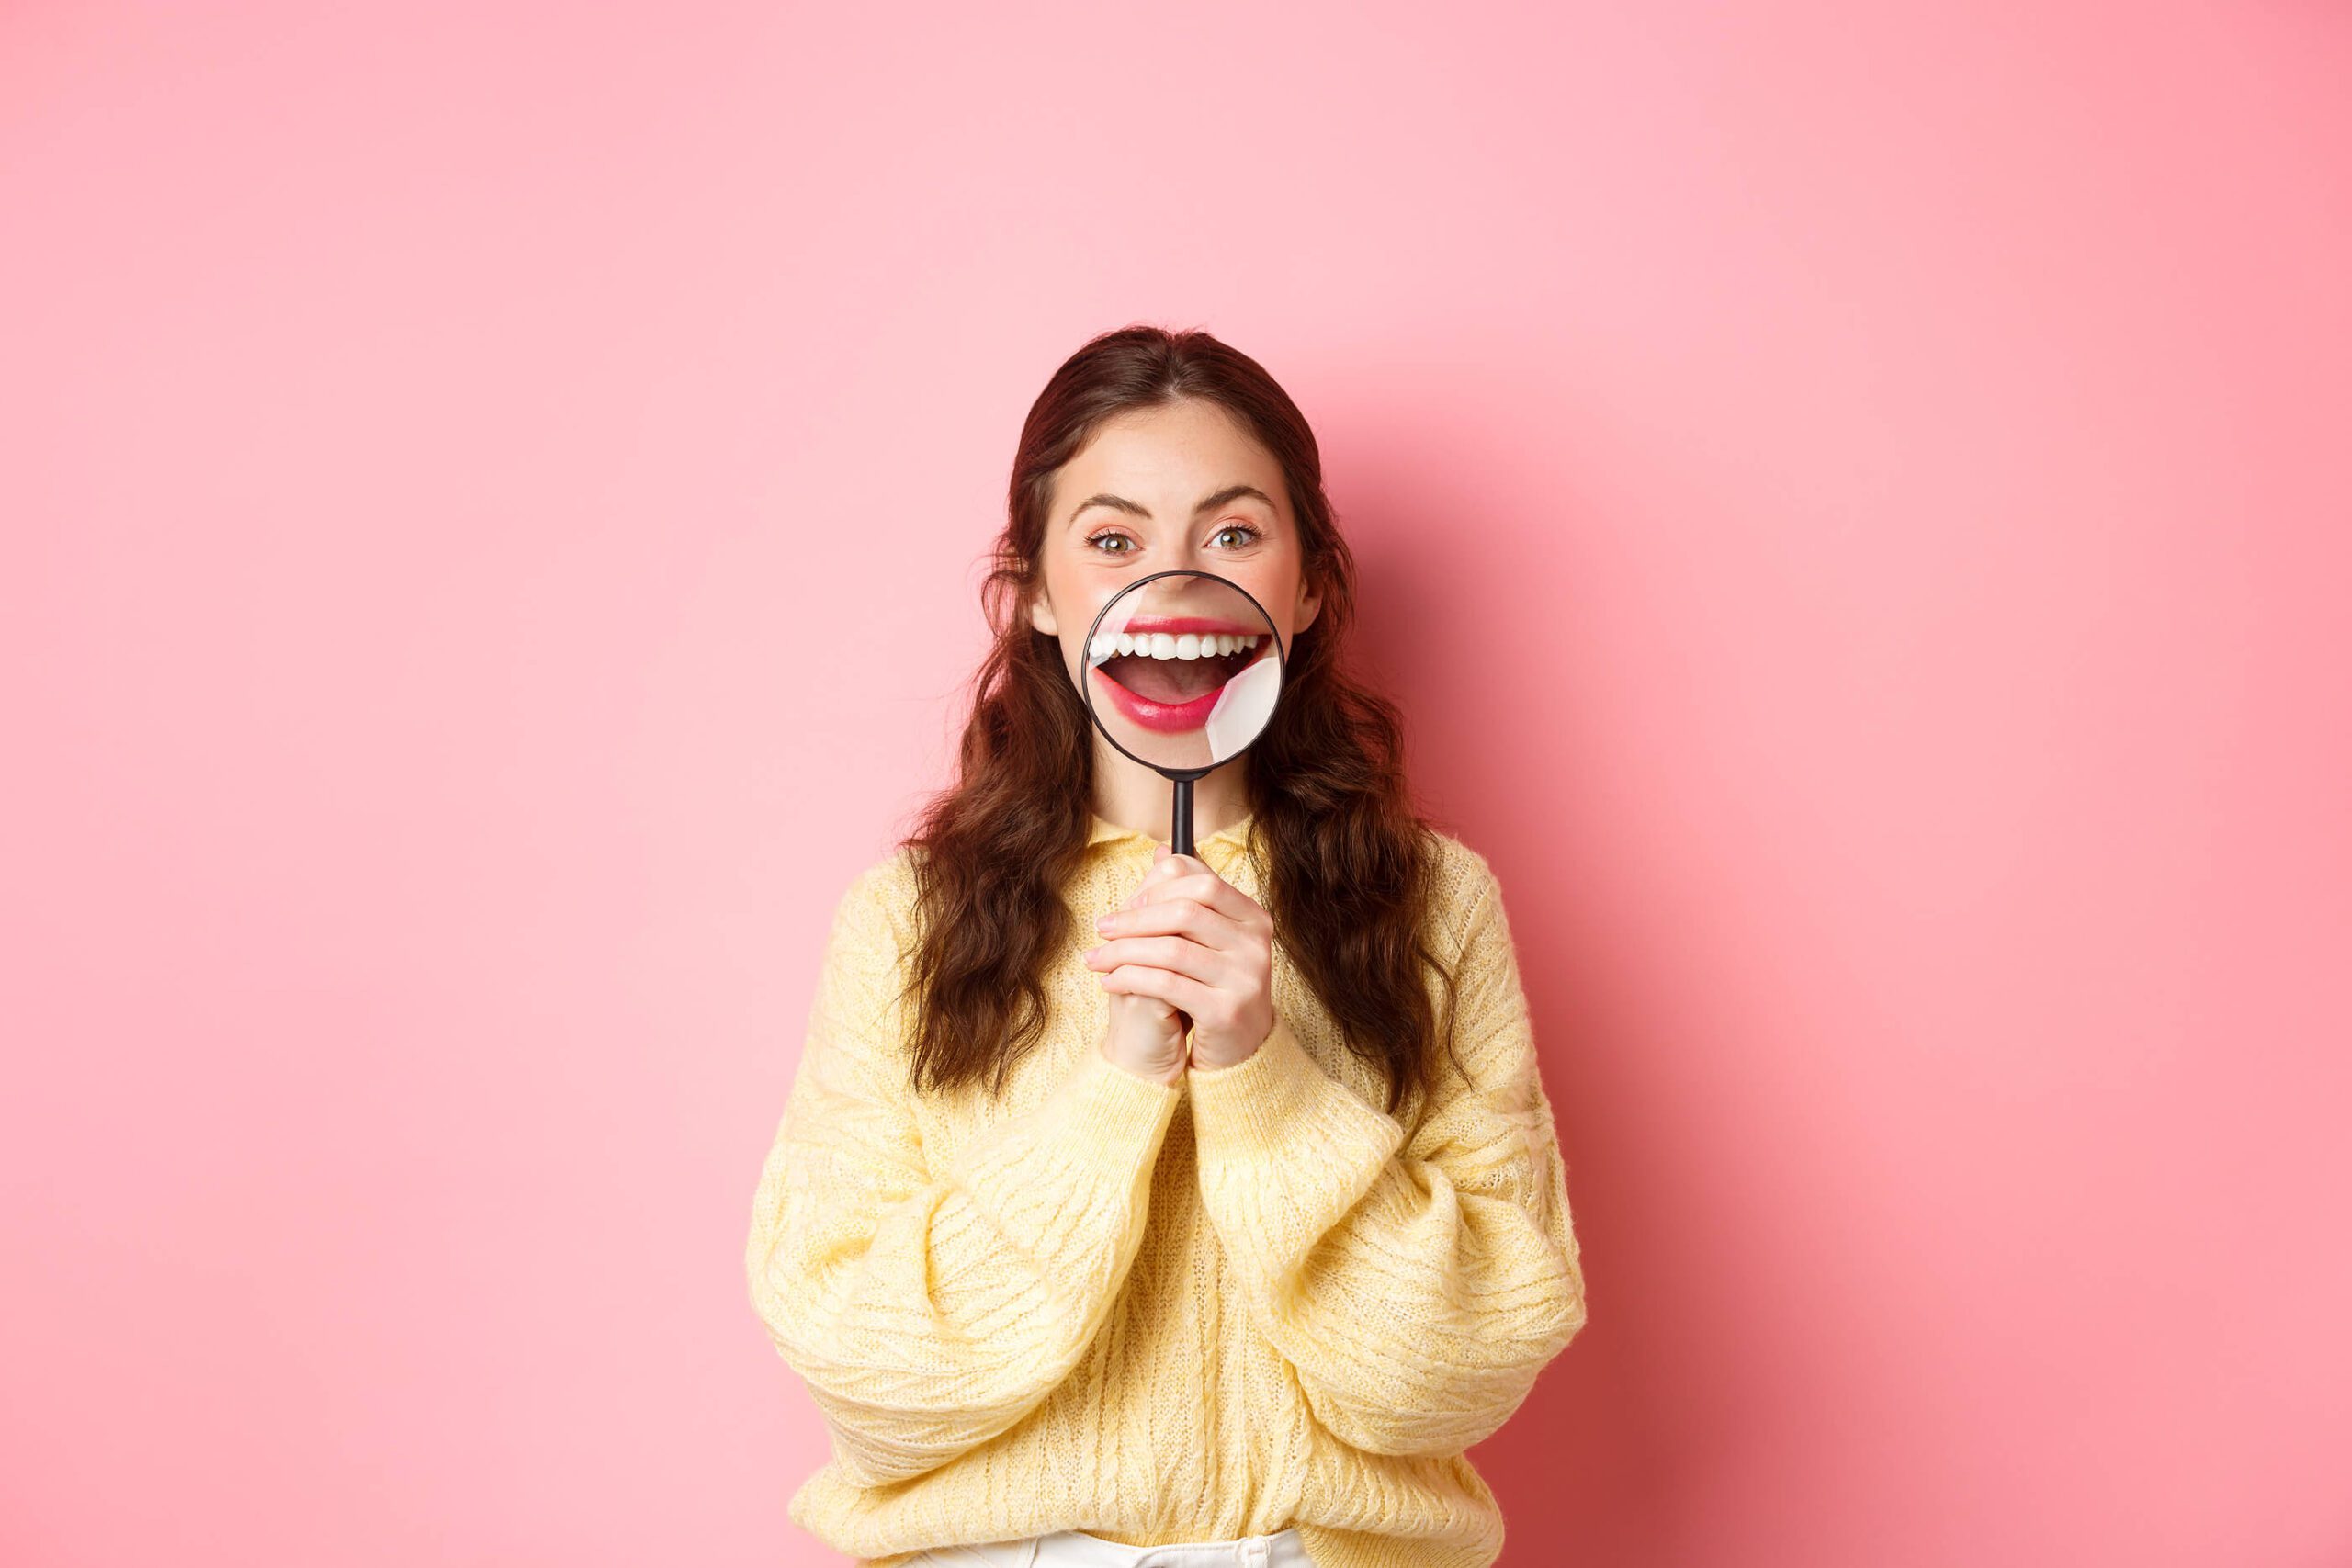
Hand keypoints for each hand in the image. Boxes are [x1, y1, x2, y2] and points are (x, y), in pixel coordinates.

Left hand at [1083, 843, 1274, 1070]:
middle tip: (1102, 928)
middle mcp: (1255, 943)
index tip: (1126, 904)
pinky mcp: (1225, 1011)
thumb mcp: (1207, 940)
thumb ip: (1189, 897)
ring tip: (1096, 959)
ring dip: (1123, 951)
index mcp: (1253, 918)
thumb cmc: (1215, 988)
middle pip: (1185, 910)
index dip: (1156, 887)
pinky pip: (1166, 984)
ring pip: (1171, 948)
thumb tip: (1162, 852)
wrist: (1239, 1051)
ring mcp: (1244, 977)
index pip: (1201, 882)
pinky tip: (1110, 983)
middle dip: (1134, 918)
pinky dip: (1130, 979)